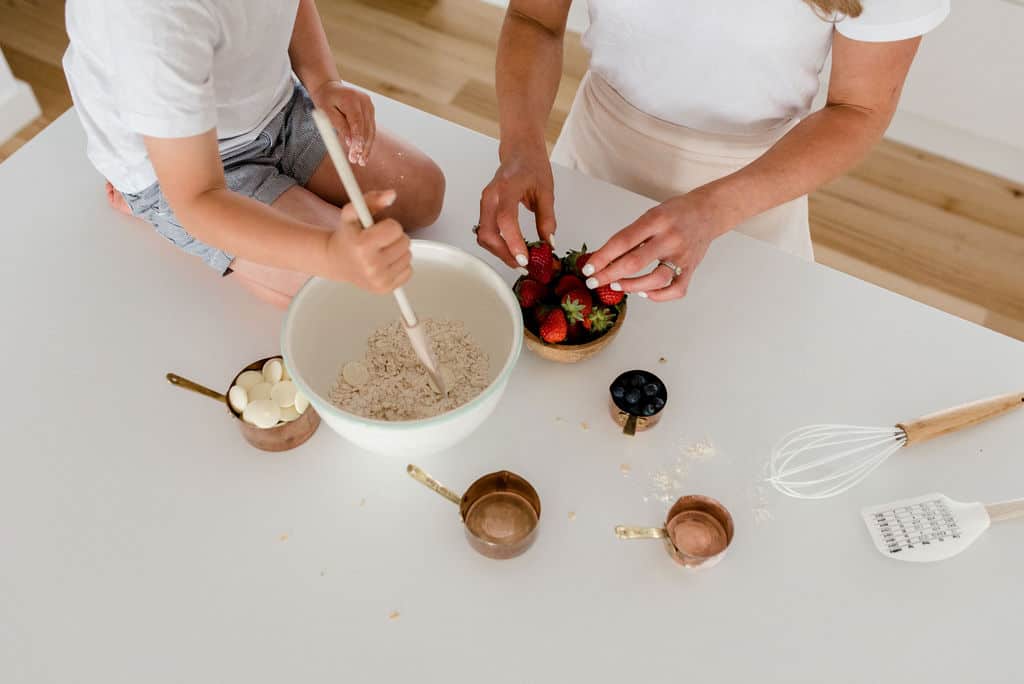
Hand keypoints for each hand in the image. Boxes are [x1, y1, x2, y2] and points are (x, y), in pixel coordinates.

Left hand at [311, 80, 375, 165]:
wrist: (330, 87)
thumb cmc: (325, 99)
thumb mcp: (327, 112)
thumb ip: (339, 126)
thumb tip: (349, 142)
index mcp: (352, 98)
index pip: (357, 121)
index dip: (358, 138)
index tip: (356, 152)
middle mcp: (364, 101)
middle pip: (367, 128)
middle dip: (363, 146)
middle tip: (358, 161)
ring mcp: (370, 105)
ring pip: (371, 130)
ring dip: (367, 146)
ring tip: (361, 161)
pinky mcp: (370, 111)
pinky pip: (370, 128)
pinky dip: (367, 141)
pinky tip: (363, 152)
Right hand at [325, 190, 410, 292]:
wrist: (336, 261)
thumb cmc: (347, 235)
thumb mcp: (353, 212)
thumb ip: (372, 199)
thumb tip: (392, 195)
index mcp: (362, 245)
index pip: (395, 228)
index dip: (389, 225)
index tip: (378, 229)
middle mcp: (371, 265)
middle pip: (405, 242)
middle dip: (394, 238)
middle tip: (379, 240)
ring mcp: (379, 279)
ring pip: (408, 256)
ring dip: (397, 251)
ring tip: (380, 251)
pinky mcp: (385, 288)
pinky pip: (408, 271)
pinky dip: (399, 265)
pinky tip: (384, 263)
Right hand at [477, 145, 556, 268]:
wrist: (519, 150)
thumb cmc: (532, 165)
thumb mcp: (546, 191)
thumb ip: (547, 219)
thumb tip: (548, 244)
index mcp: (507, 187)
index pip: (506, 219)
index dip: (513, 242)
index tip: (524, 258)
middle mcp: (491, 195)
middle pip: (489, 232)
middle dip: (504, 253)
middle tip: (523, 265)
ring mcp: (485, 202)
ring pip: (484, 235)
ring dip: (499, 252)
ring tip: (519, 260)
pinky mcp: (484, 209)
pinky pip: (485, 231)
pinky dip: (497, 244)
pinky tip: (511, 250)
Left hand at [582, 189, 728, 301]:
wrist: (709, 212)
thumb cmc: (675, 213)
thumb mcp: (650, 215)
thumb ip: (630, 236)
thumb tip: (603, 258)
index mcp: (656, 220)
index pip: (623, 242)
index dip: (602, 257)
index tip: (588, 268)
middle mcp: (670, 238)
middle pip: (634, 263)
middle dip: (609, 275)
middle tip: (595, 281)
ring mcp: (682, 255)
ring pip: (655, 280)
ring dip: (631, 286)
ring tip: (618, 285)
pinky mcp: (691, 268)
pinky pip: (675, 290)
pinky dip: (657, 296)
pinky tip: (644, 292)